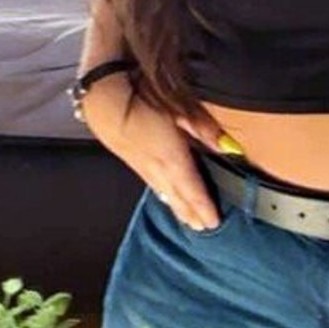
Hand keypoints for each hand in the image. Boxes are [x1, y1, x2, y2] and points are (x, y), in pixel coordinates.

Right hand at [81, 79, 223, 231]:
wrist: (102, 99)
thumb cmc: (140, 99)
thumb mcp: (179, 108)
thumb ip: (203, 127)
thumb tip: (226, 145)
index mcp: (171, 157)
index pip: (192, 189)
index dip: (203, 207)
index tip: (214, 222)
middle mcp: (156, 167)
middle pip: (178, 196)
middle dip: (191, 212)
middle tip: (202, 228)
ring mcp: (141, 165)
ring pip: (164, 191)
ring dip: (176, 206)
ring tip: (186, 219)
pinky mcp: (131, 159)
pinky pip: (152, 183)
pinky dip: (162, 194)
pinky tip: (163, 195)